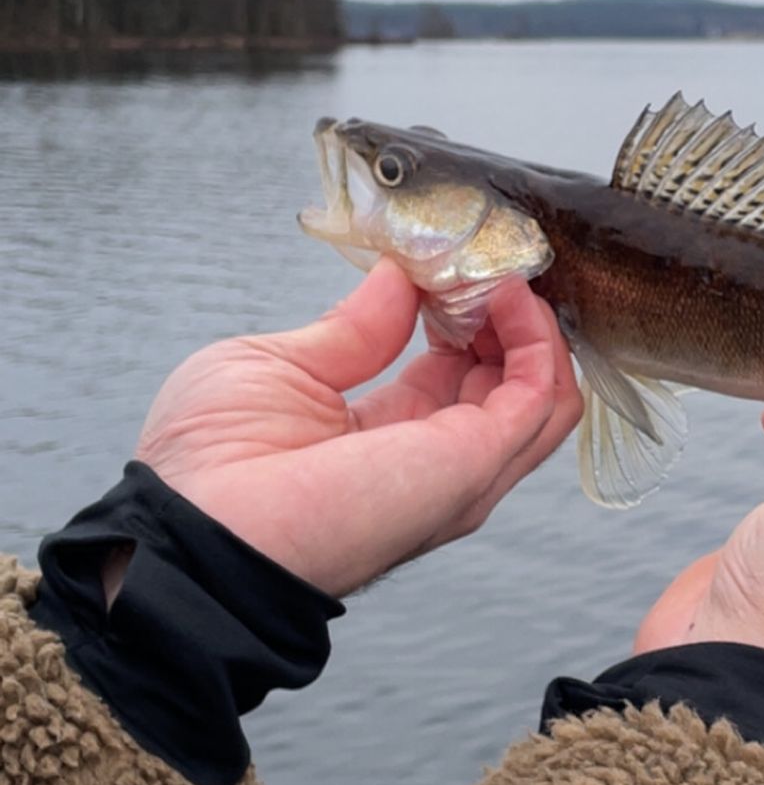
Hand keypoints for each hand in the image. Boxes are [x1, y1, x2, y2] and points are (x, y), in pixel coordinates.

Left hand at [132, 260, 583, 595]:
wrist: (197, 527)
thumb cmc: (209, 465)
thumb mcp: (279, 365)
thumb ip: (353, 328)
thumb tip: (399, 278)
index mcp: (381, 437)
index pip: (454, 371)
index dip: (462, 312)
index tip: (450, 262)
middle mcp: (431, 461)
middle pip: (510, 382)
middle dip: (506, 312)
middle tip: (484, 257)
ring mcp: (460, 468)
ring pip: (546, 394)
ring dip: (531, 323)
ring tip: (499, 271)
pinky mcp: (474, 462)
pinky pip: (541, 397)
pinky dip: (536, 338)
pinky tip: (505, 295)